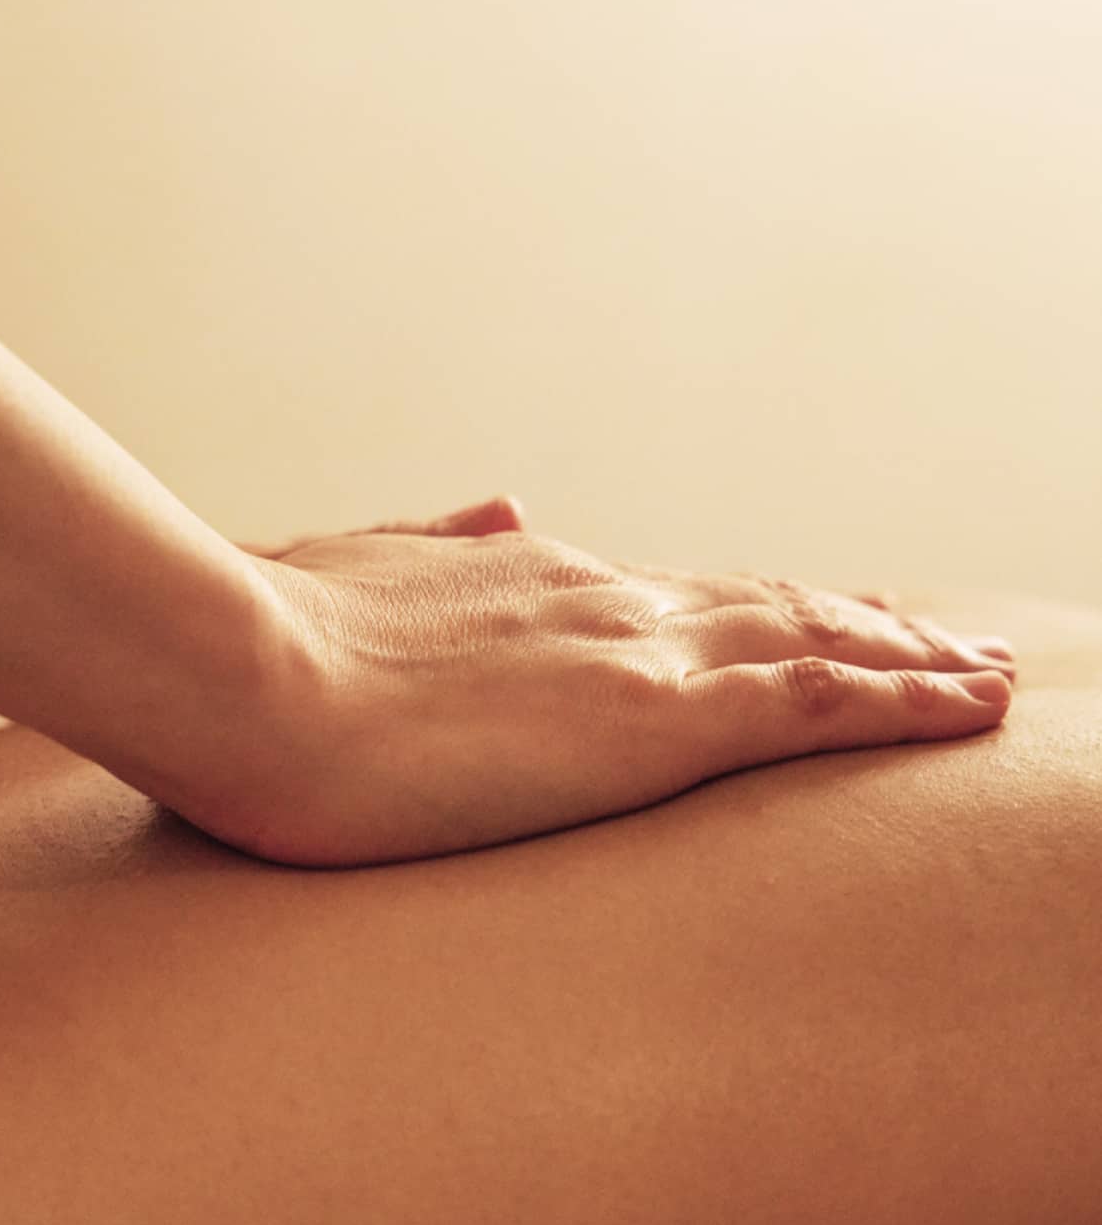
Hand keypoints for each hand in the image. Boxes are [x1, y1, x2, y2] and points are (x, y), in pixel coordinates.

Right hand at [245, 504, 1016, 866]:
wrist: (241, 671)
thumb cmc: (268, 641)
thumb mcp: (351, 572)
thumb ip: (435, 540)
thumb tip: (500, 502)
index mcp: (529, 577)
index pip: (674, 595)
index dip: (755, 605)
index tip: (814, 611)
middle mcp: (601, 598)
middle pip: (766, 606)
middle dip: (858, 621)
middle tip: (941, 635)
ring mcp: (635, 653)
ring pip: (816, 643)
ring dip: (908, 653)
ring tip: (983, 671)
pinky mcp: (655, 723)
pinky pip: (821, 706)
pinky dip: (908, 701)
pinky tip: (973, 705)